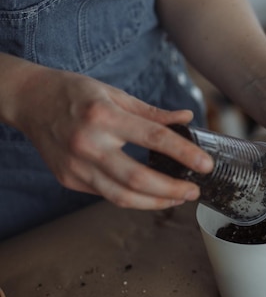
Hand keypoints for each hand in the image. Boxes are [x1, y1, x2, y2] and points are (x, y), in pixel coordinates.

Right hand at [8, 64, 213, 208]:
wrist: (28, 101)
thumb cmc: (74, 93)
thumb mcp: (115, 94)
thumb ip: (152, 112)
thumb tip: (186, 118)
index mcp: (104, 115)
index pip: (154, 138)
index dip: (184, 154)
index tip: (205, 165)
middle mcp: (88, 143)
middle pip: (138, 178)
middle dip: (172, 190)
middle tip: (194, 191)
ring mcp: (76, 165)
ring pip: (122, 196)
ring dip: (155, 202)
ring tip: (177, 198)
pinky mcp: (69, 179)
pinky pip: (107, 194)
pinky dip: (133, 198)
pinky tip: (150, 194)